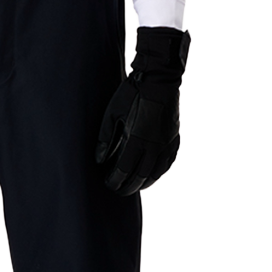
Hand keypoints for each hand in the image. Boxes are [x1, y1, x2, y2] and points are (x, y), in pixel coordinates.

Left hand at [94, 27, 189, 194]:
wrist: (159, 80)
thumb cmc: (132, 94)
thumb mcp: (112, 113)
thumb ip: (105, 138)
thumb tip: (98, 159)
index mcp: (136, 139)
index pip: (124, 170)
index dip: (115, 180)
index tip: (108, 183)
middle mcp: (154, 145)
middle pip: (140, 176)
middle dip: (128, 186)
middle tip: (119, 190)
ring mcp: (166, 143)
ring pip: (156, 172)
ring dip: (145, 183)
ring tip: (135, 186)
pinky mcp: (174, 138)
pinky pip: (168, 162)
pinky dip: (159, 172)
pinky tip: (152, 174)